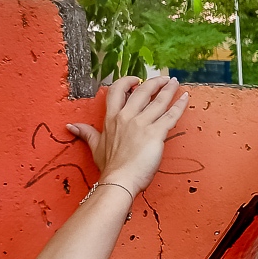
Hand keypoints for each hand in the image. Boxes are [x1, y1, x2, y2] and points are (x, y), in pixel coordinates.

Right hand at [66, 76, 189, 195]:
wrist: (120, 180)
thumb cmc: (110, 167)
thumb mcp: (95, 147)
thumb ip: (86, 133)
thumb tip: (72, 126)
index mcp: (112, 118)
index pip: (117, 91)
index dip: (127, 82)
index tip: (136, 80)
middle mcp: (127, 117)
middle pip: (142, 92)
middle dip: (154, 83)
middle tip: (164, 78)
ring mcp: (142, 124)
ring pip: (158, 101)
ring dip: (169, 90)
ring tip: (175, 82)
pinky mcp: (156, 133)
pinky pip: (171, 115)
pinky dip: (179, 105)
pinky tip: (185, 98)